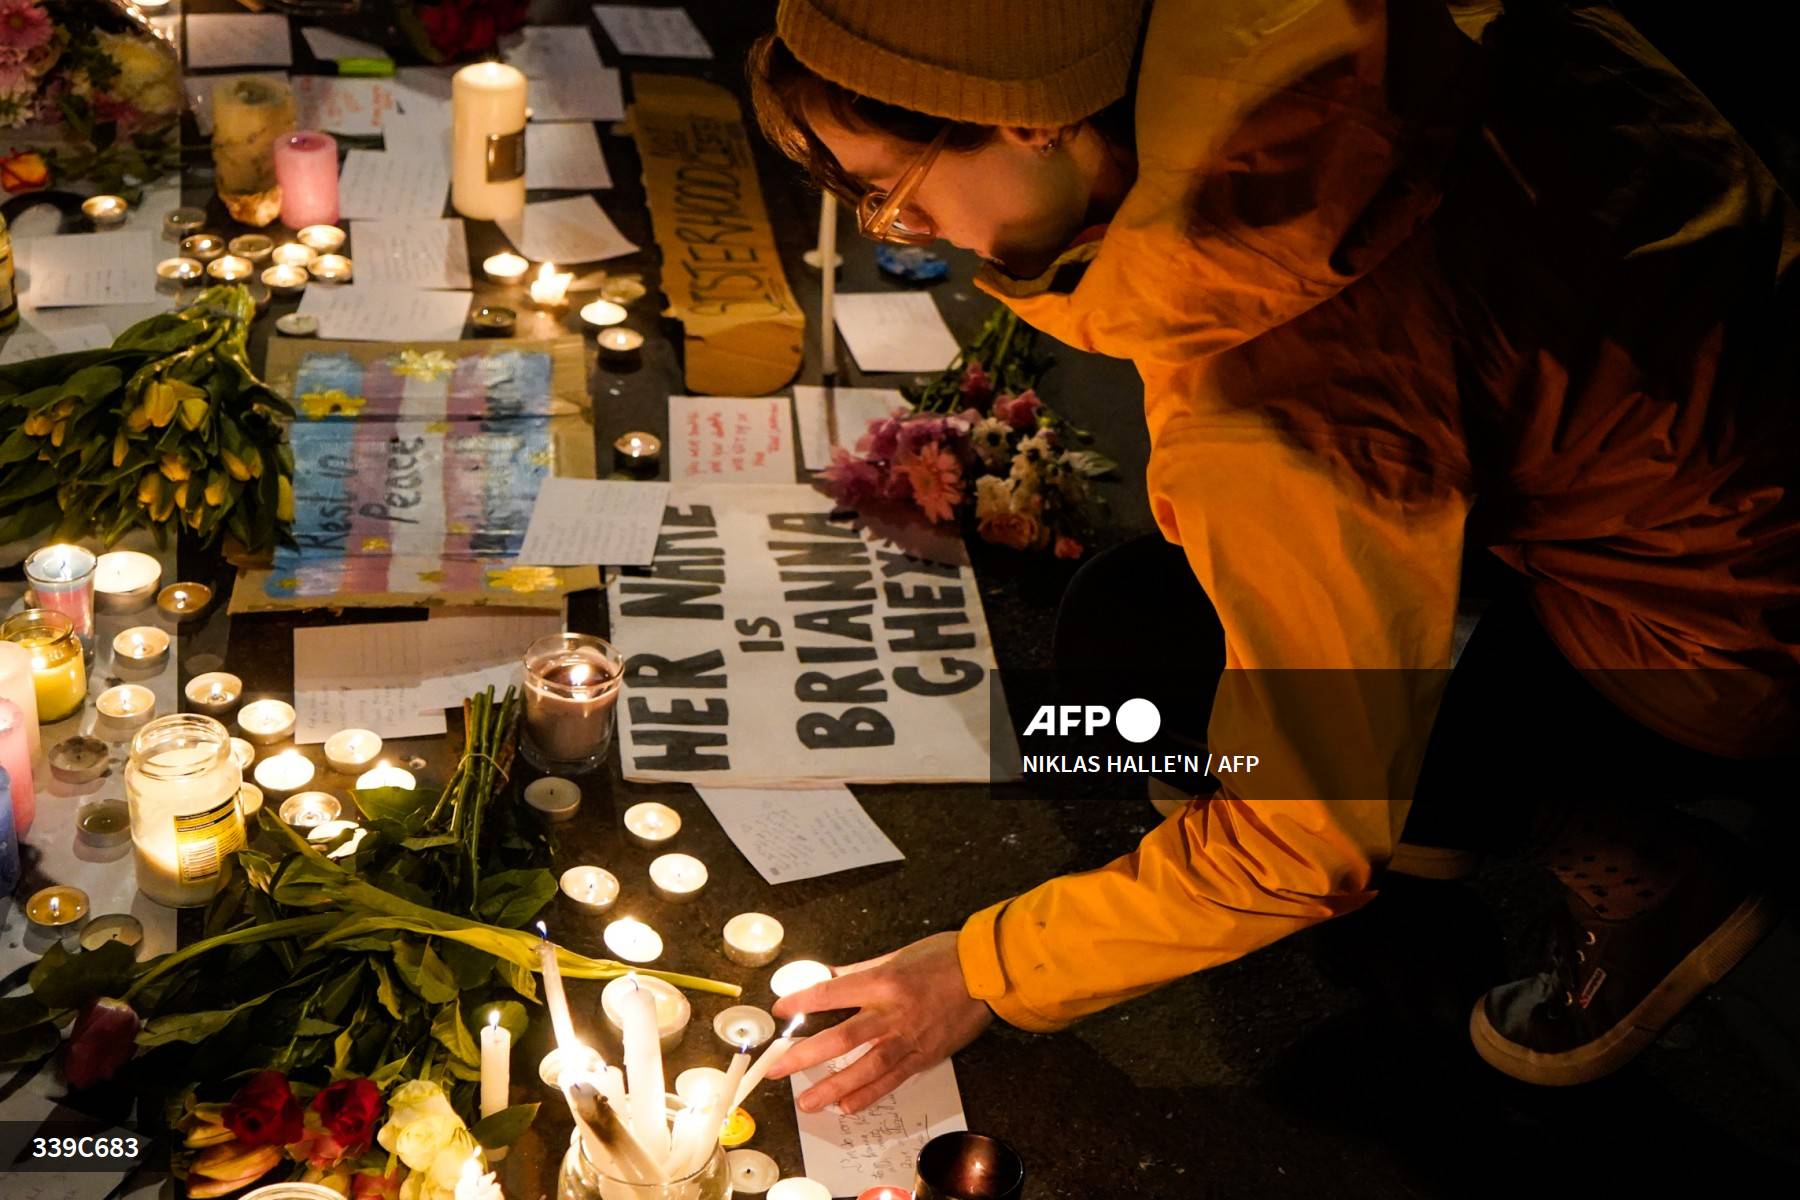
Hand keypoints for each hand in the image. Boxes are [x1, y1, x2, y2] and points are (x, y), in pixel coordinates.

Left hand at [768, 932, 993, 1113]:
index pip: (831, 993)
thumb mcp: (897, 955)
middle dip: (805, 1055)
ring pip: (865, 1068)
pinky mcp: (925, 1055)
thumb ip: (859, 971)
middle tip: (778, 1069)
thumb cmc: (944, 957)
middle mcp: (892, 1012)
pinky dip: (869, 1094)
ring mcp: (909, 1038)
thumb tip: (827, 977)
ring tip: (808, 1103)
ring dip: (833, 1087)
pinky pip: (892, 1079)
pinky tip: (847, 1106)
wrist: (989, 973)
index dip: (801, 1001)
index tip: (779, 1008)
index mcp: (883, 981)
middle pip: (841, 1039)